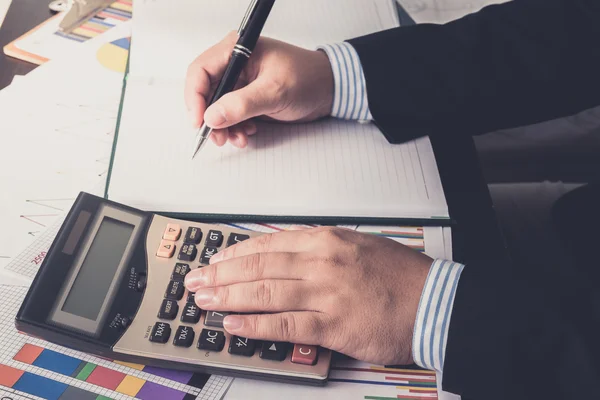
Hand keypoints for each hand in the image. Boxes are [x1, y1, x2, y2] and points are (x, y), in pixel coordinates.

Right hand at [184, 32, 333, 147]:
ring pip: (216, 107)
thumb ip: (243, 104)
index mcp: (238, 50)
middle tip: (217, 137)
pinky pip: (230, 114)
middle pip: (206, 91)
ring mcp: (240, 82)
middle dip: (210, 117)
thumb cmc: (308, 79)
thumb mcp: (275, 91)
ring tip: (237, 138)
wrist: (329, 90)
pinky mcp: (247, 97)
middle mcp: (235, 64)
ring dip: (223, 127)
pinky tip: (247, 133)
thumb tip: (213, 117)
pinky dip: (234, 127)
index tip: (199, 122)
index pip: (201, 71)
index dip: (195, 97)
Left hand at [184, 226, 431, 364]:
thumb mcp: (355, 246)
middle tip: (195, 281)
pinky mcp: (332, 324)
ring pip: (263, 293)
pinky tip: (233, 324)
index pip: (266, 243)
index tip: (214, 260)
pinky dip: (254, 324)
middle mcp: (321, 261)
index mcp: (325, 240)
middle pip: (257, 267)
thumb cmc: (398, 274)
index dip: (233, 253)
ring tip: (203, 301)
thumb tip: (281, 258)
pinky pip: (284, 324)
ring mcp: (325, 292)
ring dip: (227, 297)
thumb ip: (318, 250)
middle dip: (220, 274)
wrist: (433, 300)